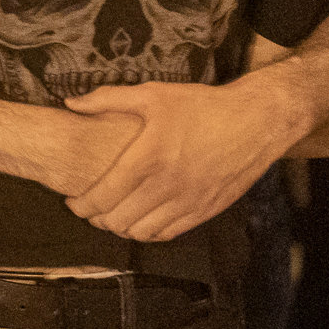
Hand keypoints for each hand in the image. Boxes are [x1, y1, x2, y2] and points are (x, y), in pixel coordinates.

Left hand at [61, 78, 297, 239]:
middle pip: (119, 221)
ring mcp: (190, 201)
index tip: (72, 202)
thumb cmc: (202, 105)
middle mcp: (168, 185)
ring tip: (113, 216)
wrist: (257, 121)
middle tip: (90, 210)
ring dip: (122, 229)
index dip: (81, 205)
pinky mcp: (207, 210)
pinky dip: (149, 233)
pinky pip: (170, 233)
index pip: (103, 197)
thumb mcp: (153, 94)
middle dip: (97, 219)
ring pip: (143, 232)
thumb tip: (71, 103)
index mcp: (149, 157)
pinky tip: (141, 221)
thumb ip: (107, 99)